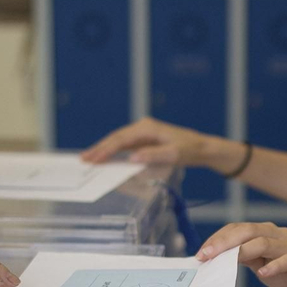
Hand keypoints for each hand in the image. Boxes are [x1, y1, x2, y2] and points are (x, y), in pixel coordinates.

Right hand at [80, 116, 227, 167]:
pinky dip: (113, 151)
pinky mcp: (145, 140)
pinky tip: (105, 157)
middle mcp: (143, 127)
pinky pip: (125, 145)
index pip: (121, 140)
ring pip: (118, 141)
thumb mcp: (173, 155)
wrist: (202, 148)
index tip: (94, 159)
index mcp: (147, 128)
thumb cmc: (189, 150)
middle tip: (84, 159)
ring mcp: (143, 133)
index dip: (106, 149)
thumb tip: (132, 158)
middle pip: (116, 138)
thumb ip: (152, 156)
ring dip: (104, 150)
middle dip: (99, 148)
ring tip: (89, 158)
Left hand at [198, 223, 286, 286]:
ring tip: (227, 261)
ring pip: (264, 241)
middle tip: (206, 254)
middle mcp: (278, 234)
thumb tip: (215, 258)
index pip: (237, 229)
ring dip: (243, 250)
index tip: (201, 253)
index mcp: (265, 233)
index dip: (218, 238)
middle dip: (224, 242)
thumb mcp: (260, 264)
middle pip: (247, 230)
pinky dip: (274, 265)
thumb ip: (242, 258)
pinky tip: (263, 272)